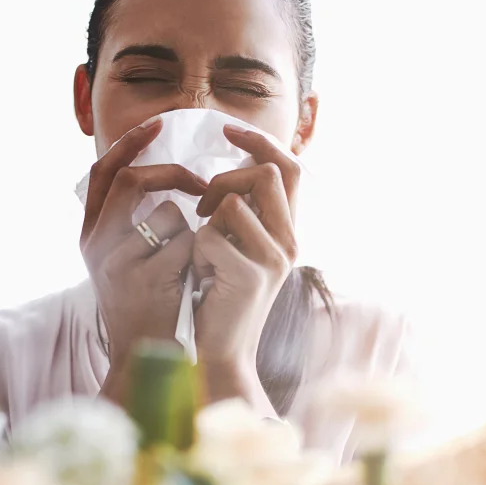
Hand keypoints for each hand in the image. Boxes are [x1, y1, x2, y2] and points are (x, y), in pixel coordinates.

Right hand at [80, 117, 206, 403]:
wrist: (146, 359)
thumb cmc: (149, 305)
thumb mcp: (130, 260)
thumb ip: (136, 221)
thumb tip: (164, 178)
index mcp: (91, 233)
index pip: (102, 172)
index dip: (128, 143)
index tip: (157, 123)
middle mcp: (95, 244)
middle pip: (132, 181)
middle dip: (174, 175)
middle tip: (203, 185)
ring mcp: (116, 262)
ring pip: (166, 214)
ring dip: (191, 231)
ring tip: (190, 263)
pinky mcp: (142, 281)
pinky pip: (185, 244)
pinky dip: (199, 255)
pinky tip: (194, 282)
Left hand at [193, 125, 300, 416]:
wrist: (221, 354)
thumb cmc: (217, 301)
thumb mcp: (234, 250)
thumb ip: (241, 215)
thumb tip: (229, 173)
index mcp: (287, 232)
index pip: (288, 167)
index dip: (259, 141)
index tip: (227, 130)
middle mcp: (289, 242)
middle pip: (266, 173)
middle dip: (224, 180)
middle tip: (202, 208)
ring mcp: (274, 259)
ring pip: (232, 203)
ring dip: (205, 222)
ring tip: (203, 254)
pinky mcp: (251, 275)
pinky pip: (210, 236)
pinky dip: (196, 251)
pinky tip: (201, 276)